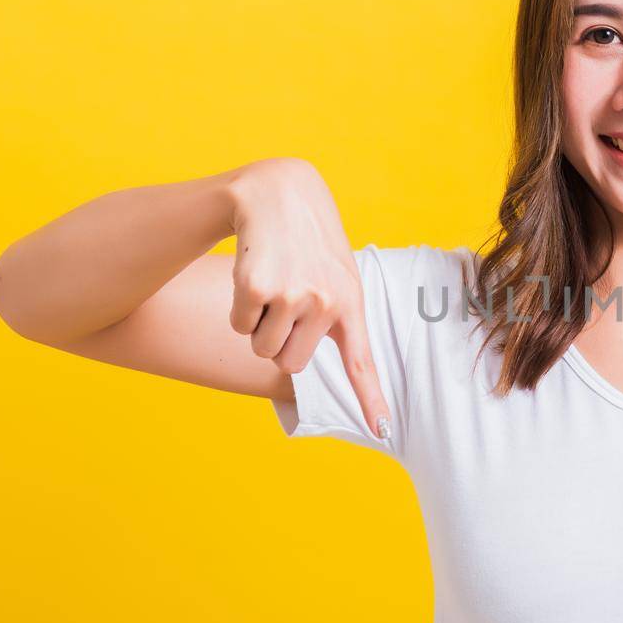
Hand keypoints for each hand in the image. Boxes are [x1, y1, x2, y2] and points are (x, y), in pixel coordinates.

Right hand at [227, 158, 391, 440]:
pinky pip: (239, 326)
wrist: (278, 192)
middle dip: (279, 342)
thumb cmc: (308, 240)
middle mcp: (326, 303)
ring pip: (261, 348)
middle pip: (290, 363)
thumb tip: (308, 361)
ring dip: (257, 324)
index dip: (371, 399)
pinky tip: (254, 272)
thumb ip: (335, 316)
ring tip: (272, 282)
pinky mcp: (257, 287)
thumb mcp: (337, 273)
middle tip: (284, 302)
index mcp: (350, 303)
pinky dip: (238, 308)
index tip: (384, 430)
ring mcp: (293, 295)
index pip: (362, 361)